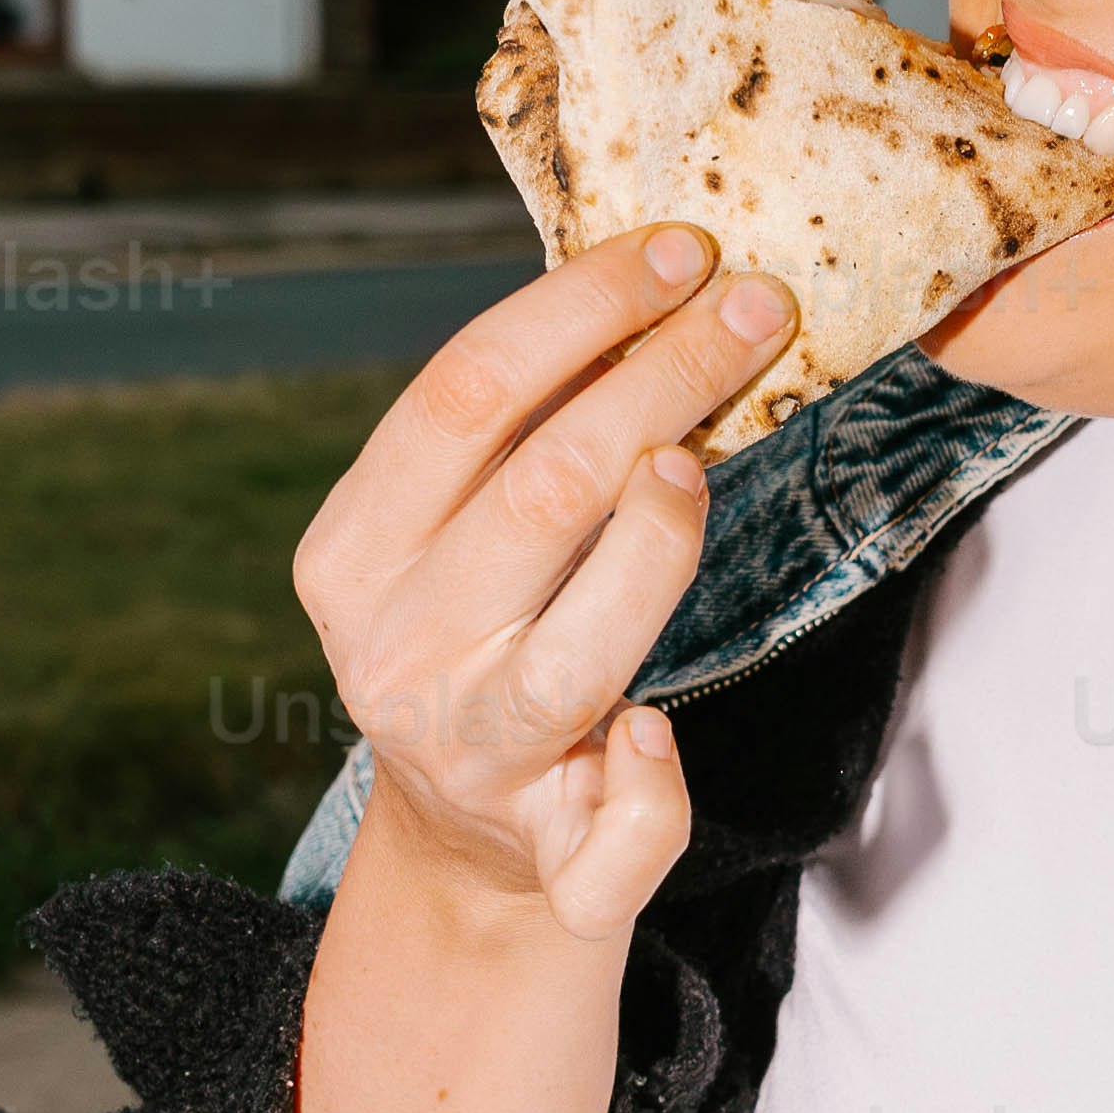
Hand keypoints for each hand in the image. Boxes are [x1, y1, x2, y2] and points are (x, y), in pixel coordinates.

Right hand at [294, 229, 792, 949]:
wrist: (464, 850)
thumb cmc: (487, 641)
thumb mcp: (454, 537)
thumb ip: (513, 437)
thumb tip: (647, 282)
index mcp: (353, 555)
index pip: (462, 394)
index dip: (581, 308)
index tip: (681, 248)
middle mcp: (397, 654)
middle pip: (543, 493)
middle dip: (664, 381)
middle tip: (760, 308)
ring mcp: (469, 762)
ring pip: (578, 653)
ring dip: (662, 542)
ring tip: (708, 459)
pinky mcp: (548, 864)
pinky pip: (616, 832)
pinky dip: (653, 786)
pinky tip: (663, 731)